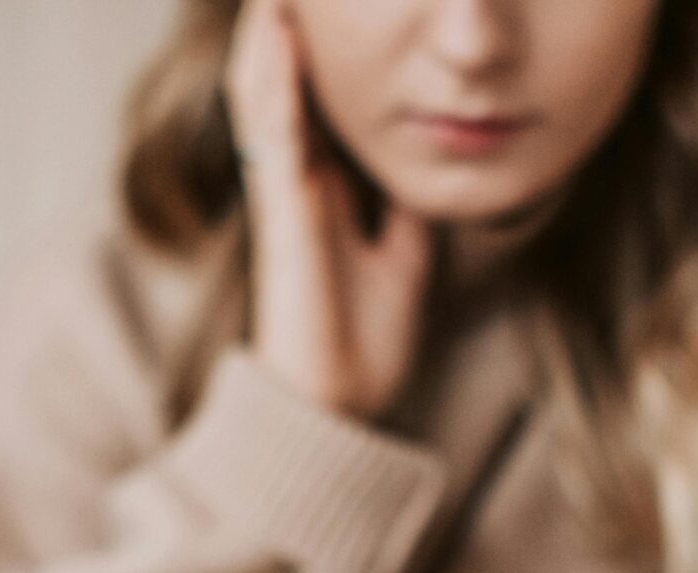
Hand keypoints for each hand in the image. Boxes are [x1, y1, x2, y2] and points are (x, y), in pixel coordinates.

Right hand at [225, 0, 431, 419]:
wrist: (337, 408)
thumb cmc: (362, 341)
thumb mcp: (405, 252)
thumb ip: (405, 205)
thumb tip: (432, 161)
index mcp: (321, 186)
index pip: (317, 94)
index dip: (322, 42)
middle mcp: (293, 178)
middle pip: (282, 77)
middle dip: (285, 22)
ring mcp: (282, 192)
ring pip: (264, 89)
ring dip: (268, 30)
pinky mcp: (283, 213)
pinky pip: (274, 132)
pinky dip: (275, 78)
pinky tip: (281, 31)